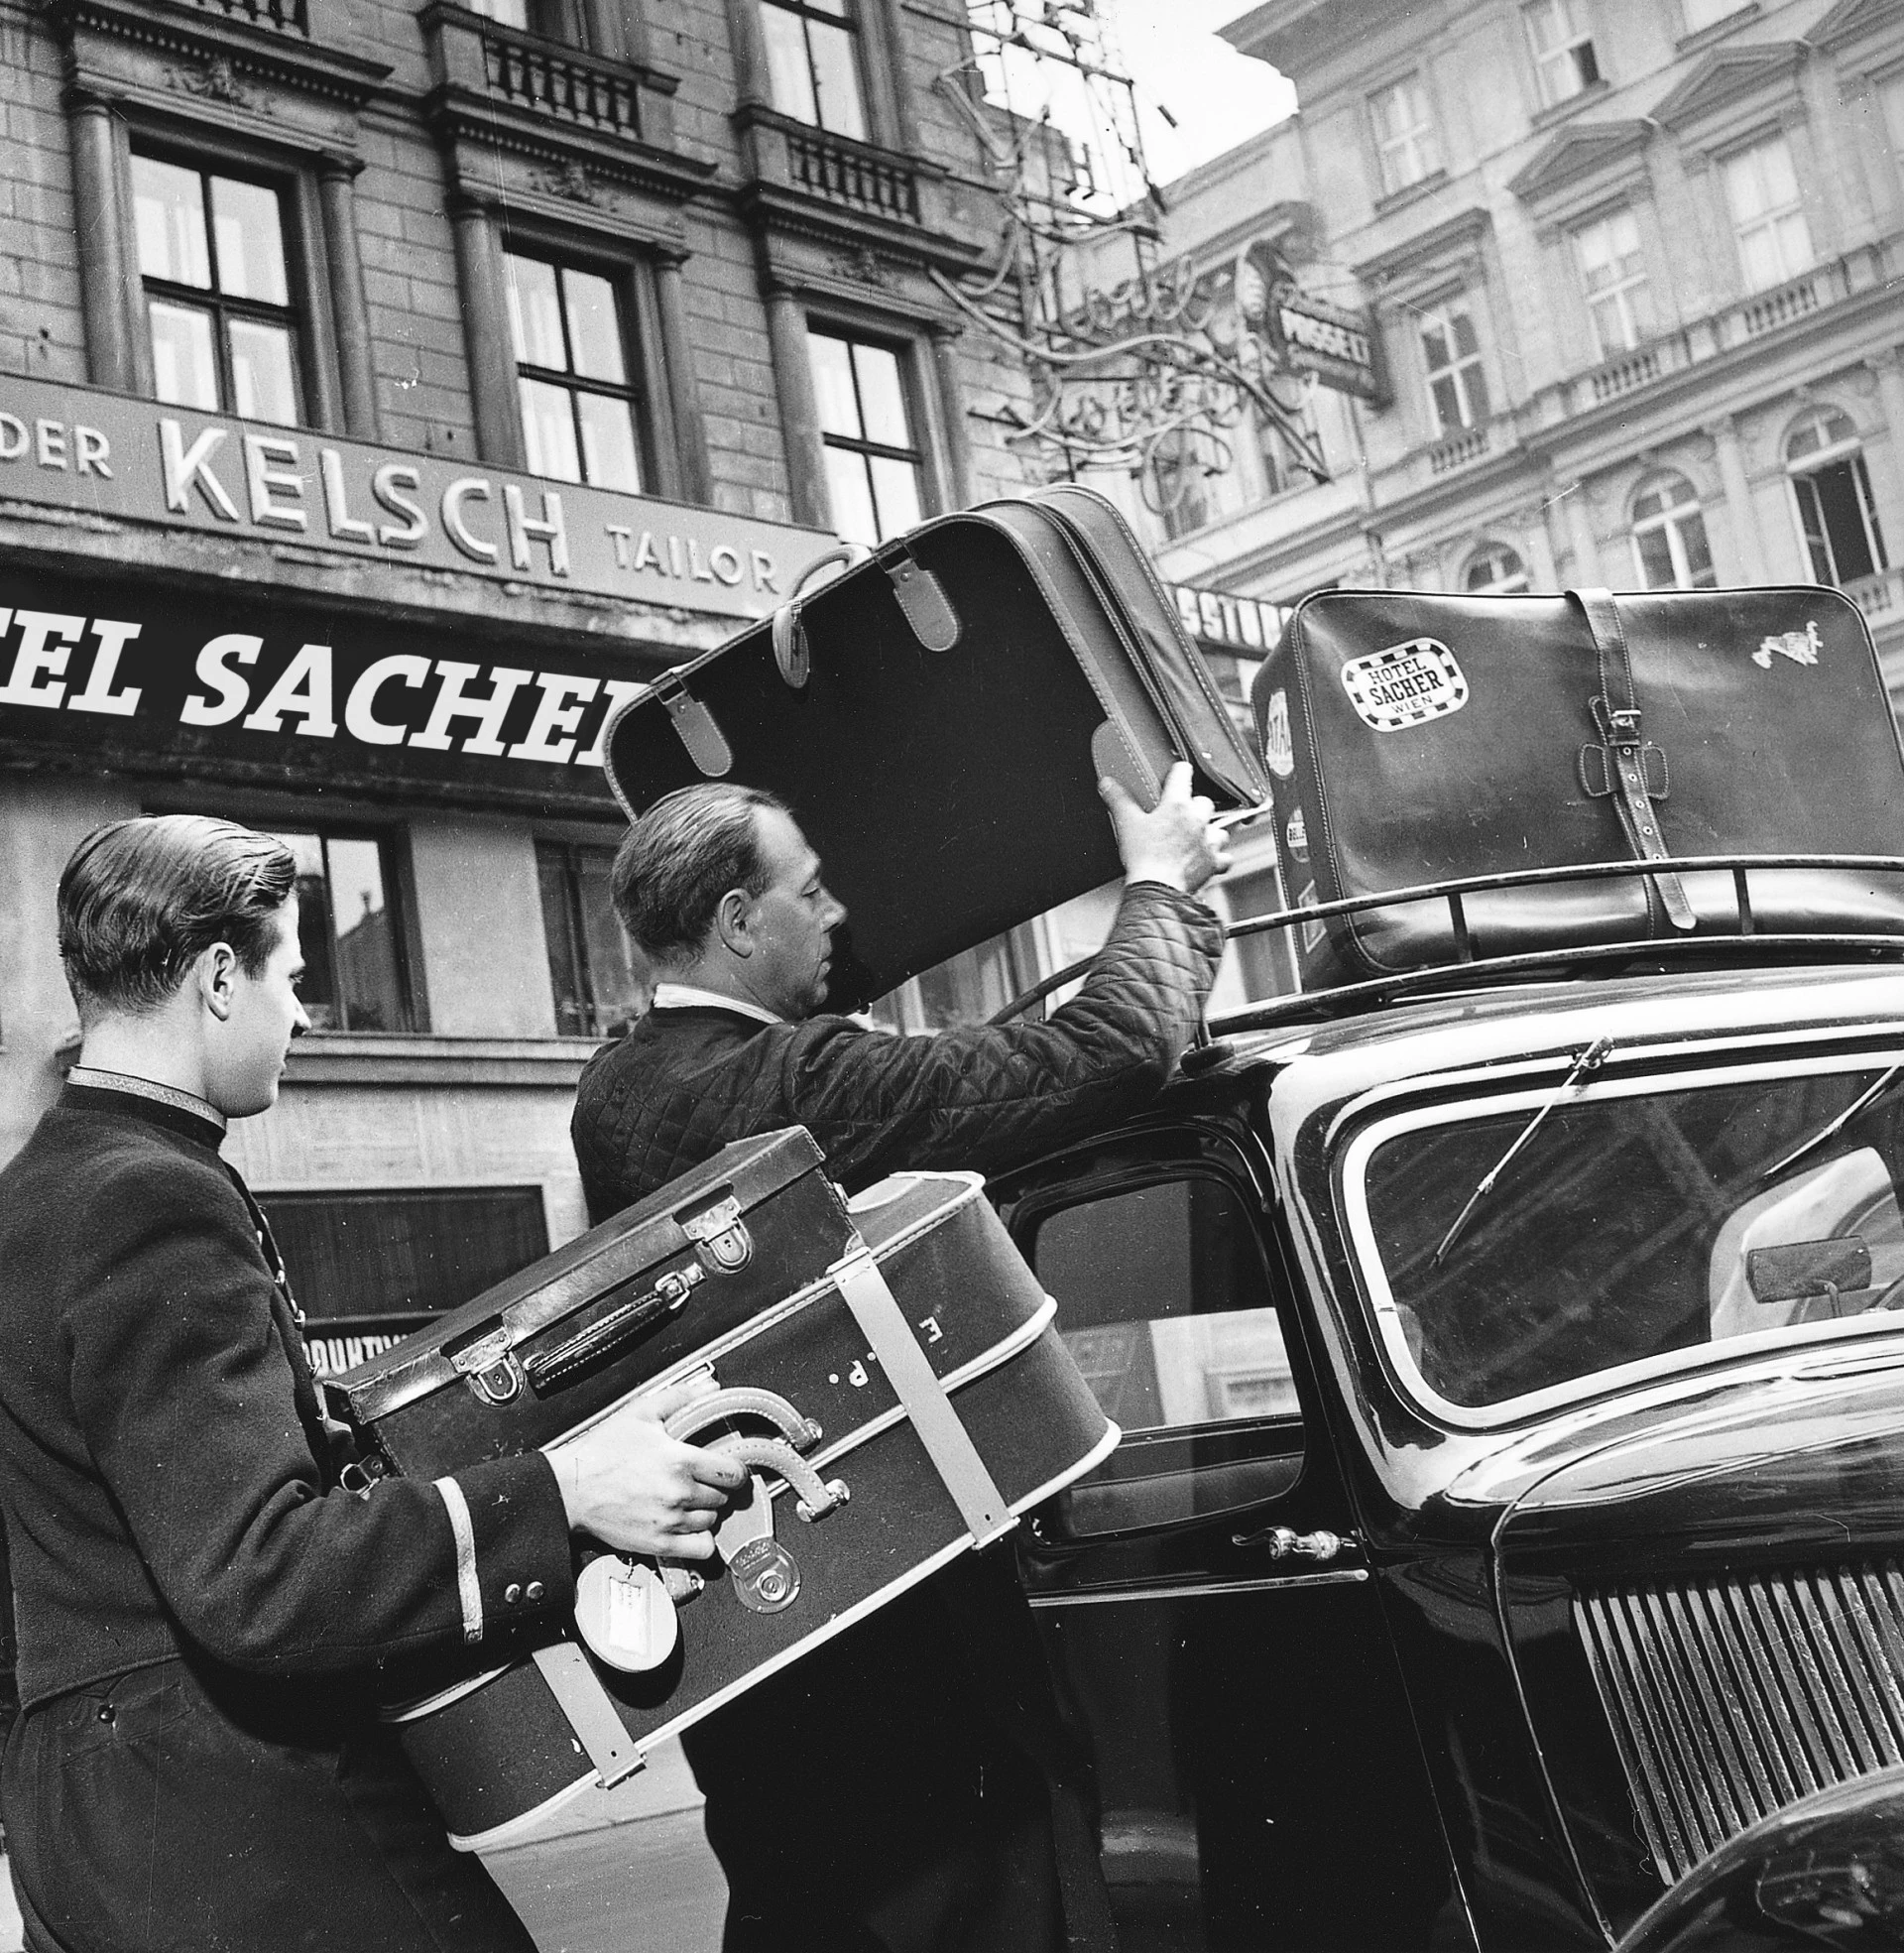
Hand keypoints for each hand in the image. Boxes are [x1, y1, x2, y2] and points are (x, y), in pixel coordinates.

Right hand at [551, 1378, 748, 1558]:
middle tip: (700, 1480)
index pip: (733, 1473)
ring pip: (712, 1520)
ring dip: (705, 1511)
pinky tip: (688, 1526)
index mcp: (680, 1460)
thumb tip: (710, 1388)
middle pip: (722, 1497)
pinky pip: (701, 1548)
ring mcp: (670, 1522)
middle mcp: (679, 1494)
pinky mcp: (658, 1544)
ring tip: (688, 1500)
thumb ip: (681, 1398)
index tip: (728, 1468)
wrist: (571, 1488)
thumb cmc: (602, 1452)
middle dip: (715, 1488)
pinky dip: (700, 1539)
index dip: (734, 1469)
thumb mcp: (642, 1413)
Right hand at [1100, 761, 1230, 895]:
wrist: (1157, 889)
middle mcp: (1197, 820)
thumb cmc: (1145, 858)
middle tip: (1179, 815)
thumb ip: (1118, 800)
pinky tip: (1209, 857)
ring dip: (1210, 830)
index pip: (1183, 774)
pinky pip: (1225, 857)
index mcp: (1177, 806)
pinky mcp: (1213, 862)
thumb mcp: (1126, 824)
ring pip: (1220, 828)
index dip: (1178, 771)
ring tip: (1197, 835)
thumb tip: (1108, 785)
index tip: (1176, 774)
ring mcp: (1208, 842)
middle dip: (1194, 806)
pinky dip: (1219, 857)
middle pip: (1204, 802)